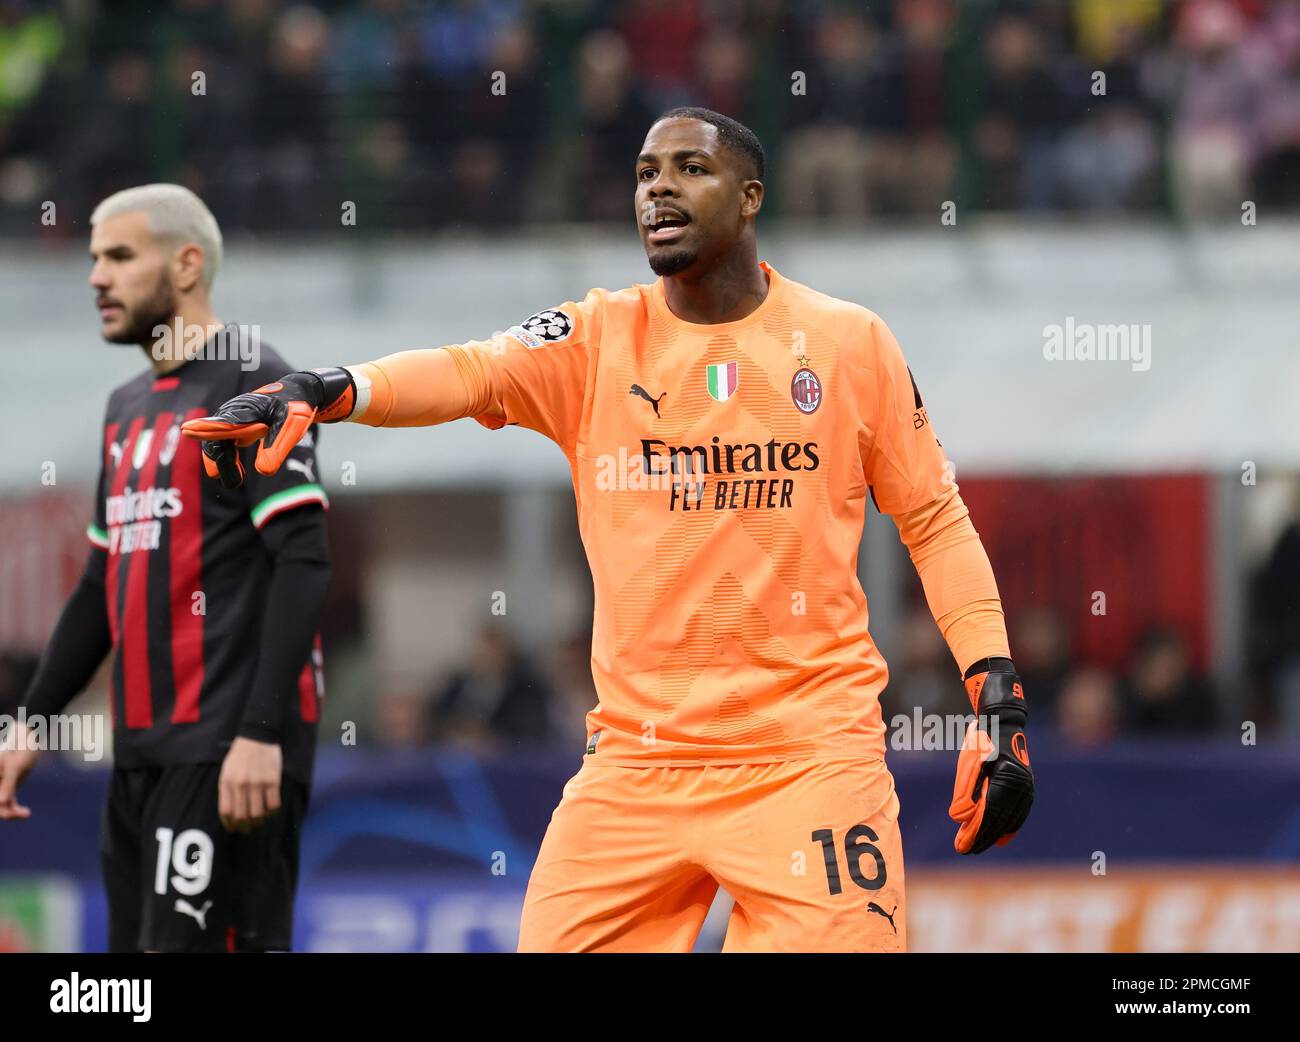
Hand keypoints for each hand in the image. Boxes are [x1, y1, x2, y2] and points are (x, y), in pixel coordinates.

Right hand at [0, 724, 40, 820]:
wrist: (29, 736)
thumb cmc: (22, 747)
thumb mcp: (16, 766)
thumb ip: (8, 784)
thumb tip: (2, 802)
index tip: (9, 812)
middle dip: (4, 812)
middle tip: (20, 814)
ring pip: (0, 805)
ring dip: (10, 812)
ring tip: (24, 813)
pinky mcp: (6, 787)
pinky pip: (7, 802)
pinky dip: (14, 808)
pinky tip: (25, 812)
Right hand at [181, 367, 355, 487]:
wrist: (296, 393)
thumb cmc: (294, 409)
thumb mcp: (292, 428)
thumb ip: (277, 448)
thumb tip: (263, 471)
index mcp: (247, 411)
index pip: (224, 423)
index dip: (205, 428)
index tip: (187, 430)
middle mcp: (234, 413)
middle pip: (216, 439)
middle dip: (221, 462)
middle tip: (234, 484)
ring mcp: (232, 418)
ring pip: (217, 443)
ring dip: (223, 462)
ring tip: (235, 482)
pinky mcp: (235, 424)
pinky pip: (223, 442)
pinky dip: (227, 458)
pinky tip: (237, 472)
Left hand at [218, 737, 282, 832]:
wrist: (257, 737)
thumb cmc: (240, 756)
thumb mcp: (227, 771)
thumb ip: (227, 791)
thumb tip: (231, 814)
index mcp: (227, 782)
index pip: (226, 812)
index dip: (230, 824)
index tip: (233, 828)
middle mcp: (241, 784)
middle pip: (242, 816)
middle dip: (244, 826)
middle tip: (247, 828)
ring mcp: (258, 783)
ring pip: (258, 814)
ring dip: (258, 821)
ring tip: (259, 820)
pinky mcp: (273, 781)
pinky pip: (273, 804)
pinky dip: (272, 812)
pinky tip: (270, 810)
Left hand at [949, 659, 1033, 854]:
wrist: (1002, 723)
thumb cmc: (981, 741)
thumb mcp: (969, 763)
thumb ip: (966, 791)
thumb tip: (960, 818)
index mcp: (1006, 780)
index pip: (990, 815)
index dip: (976, 833)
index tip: (963, 847)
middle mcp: (1021, 787)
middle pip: (1001, 821)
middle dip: (983, 837)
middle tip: (966, 850)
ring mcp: (1027, 788)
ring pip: (1012, 819)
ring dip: (995, 834)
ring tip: (979, 845)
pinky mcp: (1027, 787)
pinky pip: (1019, 812)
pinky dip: (1009, 826)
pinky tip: (1001, 836)